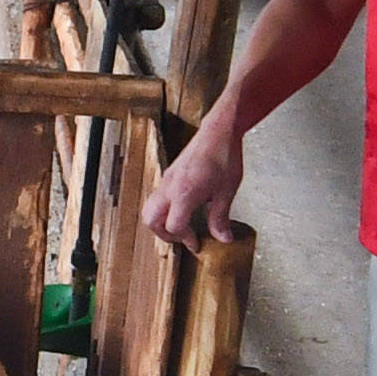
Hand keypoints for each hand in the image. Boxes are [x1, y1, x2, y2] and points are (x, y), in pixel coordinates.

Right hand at [140, 127, 246, 245]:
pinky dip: (164, 210)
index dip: (185, 239)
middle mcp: (169, 187)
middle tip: (183, 238)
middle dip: (164, 234)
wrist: (218, 131)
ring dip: (161, 222)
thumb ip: (220, 218)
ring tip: (180, 226)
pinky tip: (183, 209)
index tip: (196, 243)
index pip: (174, 226)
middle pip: (151, 220)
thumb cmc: (223, 156)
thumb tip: (223, 238)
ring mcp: (167, 180)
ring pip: (150, 208)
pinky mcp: (169, 175)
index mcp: (183, 193)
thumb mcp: (226, 191)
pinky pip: (157, 197)